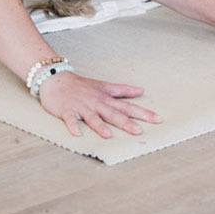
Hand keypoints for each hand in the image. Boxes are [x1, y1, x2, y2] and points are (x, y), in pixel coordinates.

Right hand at [39, 71, 161, 138]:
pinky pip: (70, 119)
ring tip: (109, 136)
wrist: (57, 78)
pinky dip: (73, 126)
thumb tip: (141, 91)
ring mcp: (82, 107)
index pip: (128, 106)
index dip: (143, 112)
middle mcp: (97, 102)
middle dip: (127, 123)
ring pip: (93, 118)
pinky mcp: (67, 111)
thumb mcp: (104, 86)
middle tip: (139, 132)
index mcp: (107, 98)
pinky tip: (77, 133)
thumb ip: (122, 90)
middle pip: (114, 113)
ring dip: (101, 126)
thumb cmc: (82, 85)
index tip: (157, 118)